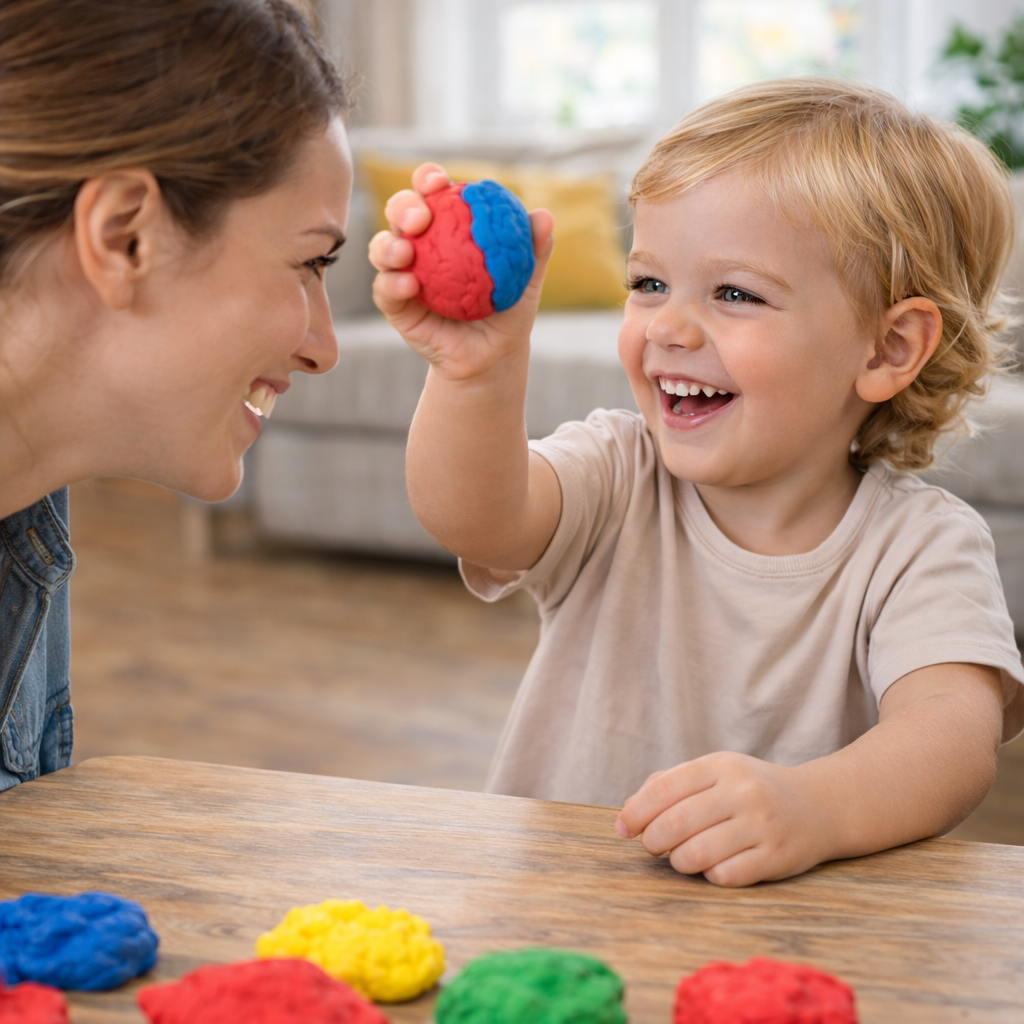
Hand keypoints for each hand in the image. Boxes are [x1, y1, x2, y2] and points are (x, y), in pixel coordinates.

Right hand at [368, 162, 554, 382]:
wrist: (493, 355)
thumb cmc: (508, 310)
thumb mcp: (526, 279)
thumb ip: (533, 248)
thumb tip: (544, 217)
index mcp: (446, 226)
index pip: (432, 193)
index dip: (428, 179)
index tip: (439, 182)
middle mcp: (420, 244)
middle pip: (400, 212)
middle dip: (403, 206)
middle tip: (420, 217)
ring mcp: (403, 273)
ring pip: (382, 248)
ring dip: (388, 245)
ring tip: (405, 253)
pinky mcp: (395, 305)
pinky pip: (384, 290)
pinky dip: (392, 284)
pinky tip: (408, 285)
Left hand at [615, 752, 833, 887]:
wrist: (819, 806)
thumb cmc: (751, 790)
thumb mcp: (715, 772)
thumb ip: (670, 784)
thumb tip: (628, 812)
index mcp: (721, 766)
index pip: (665, 788)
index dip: (637, 811)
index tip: (623, 827)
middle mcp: (742, 792)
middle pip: (676, 822)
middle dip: (652, 840)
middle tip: (652, 846)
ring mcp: (762, 825)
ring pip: (697, 853)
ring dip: (678, 861)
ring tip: (681, 857)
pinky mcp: (776, 858)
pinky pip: (727, 876)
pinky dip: (710, 875)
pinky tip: (714, 867)